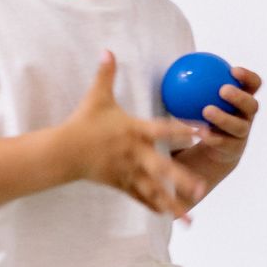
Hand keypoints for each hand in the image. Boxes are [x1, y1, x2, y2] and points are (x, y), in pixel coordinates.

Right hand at [63, 51, 205, 218]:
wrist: (63, 152)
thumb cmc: (83, 123)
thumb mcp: (97, 98)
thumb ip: (106, 74)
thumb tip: (108, 49)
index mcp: (134, 131)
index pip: (163, 129)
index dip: (184, 129)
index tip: (204, 132)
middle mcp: (134, 154)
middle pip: (161, 168)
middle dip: (181, 179)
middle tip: (202, 186)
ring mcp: (128, 172)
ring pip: (154, 190)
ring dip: (173, 202)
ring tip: (192, 215)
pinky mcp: (122, 184)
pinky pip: (142, 198)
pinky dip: (157, 207)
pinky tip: (174, 216)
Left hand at [177, 65, 261, 171]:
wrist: (212, 146)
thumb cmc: (203, 114)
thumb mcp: (201, 98)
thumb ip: (195, 84)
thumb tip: (177, 66)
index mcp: (243, 99)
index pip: (253, 84)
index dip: (248, 76)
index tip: (232, 70)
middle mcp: (247, 116)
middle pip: (252, 105)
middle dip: (240, 97)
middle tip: (222, 90)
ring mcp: (242, 134)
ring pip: (239, 126)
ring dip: (224, 118)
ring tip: (207, 111)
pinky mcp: (234, 150)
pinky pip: (224, 143)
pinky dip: (212, 137)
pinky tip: (199, 131)